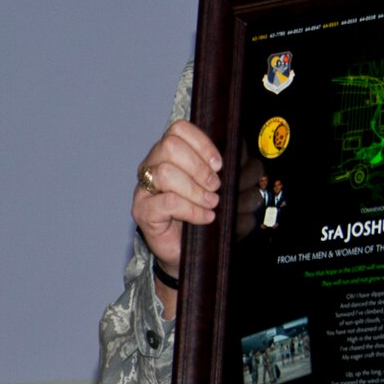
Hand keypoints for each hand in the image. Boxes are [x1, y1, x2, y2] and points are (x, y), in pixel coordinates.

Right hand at [133, 120, 223, 278]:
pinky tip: (204, 217)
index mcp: (168, 154)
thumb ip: (223, 169)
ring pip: (165, 173)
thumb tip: (240, 157)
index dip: (201, 143)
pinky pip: (166, 202)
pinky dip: (191, 210)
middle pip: (169, 146)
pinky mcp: (142, 211)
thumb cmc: (201, 217)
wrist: (187, 253)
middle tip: (215, 187)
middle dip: (198, 167)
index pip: (178, 129)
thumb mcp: (218, 187)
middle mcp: (152, 166)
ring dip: (195, 190)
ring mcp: (144, 189)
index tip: (219, 164)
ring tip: (211, 204)